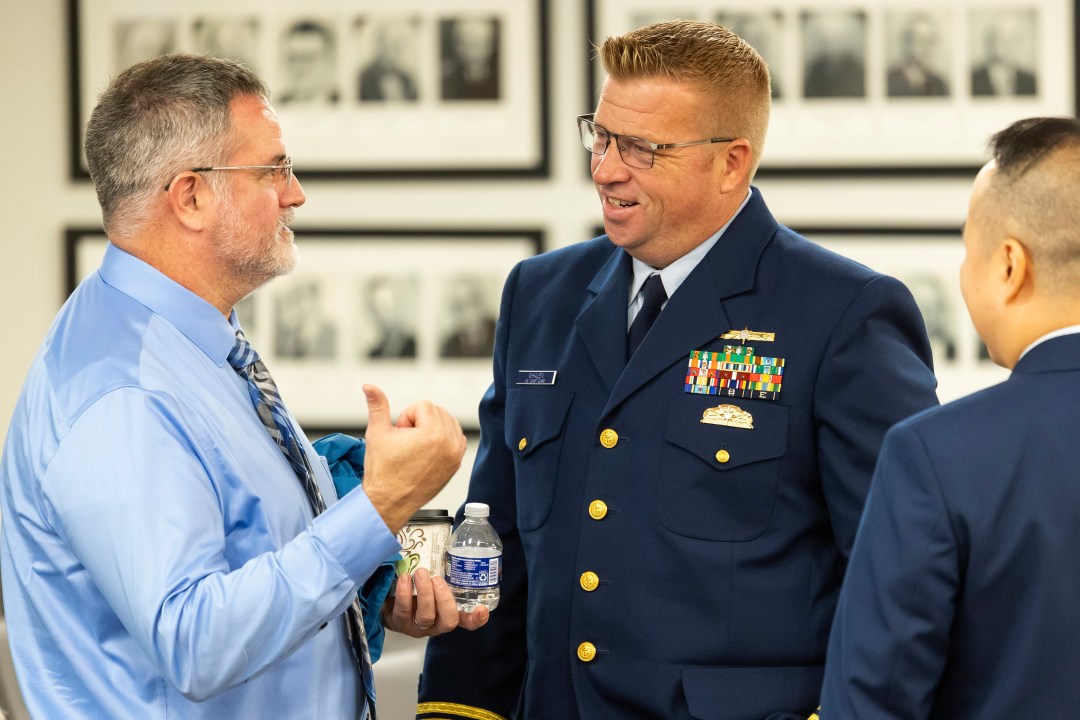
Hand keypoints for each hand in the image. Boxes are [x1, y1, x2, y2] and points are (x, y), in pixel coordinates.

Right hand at [361, 384, 466, 531]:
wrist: (389, 502)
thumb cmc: (382, 471)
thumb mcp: (377, 433)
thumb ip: (377, 405)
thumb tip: (369, 386)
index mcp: (433, 434)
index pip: (423, 405)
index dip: (406, 417)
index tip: (399, 434)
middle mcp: (449, 444)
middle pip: (437, 411)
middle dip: (419, 422)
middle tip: (406, 442)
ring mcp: (455, 455)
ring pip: (448, 422)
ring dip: (431, 428)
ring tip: (415, 447)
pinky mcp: (456, 464)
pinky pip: (455, 438)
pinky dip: (442, 439)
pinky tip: (425, 451)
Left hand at [382, 569, 489, 637]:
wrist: (385, 597)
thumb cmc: (414, 585)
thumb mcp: (431, 578)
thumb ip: (441, 568)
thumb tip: (445, 539)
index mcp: (447, 612)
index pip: (467, 621)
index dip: (477, 618)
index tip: (481, 608)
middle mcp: (436, 623)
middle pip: (448, 620)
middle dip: (444, 599)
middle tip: (437, 579)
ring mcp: (417, 627)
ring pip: (426, 616)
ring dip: (425, 593)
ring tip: (420, 573)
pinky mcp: (399, 624)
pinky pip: (403, 611)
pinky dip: (405, 593)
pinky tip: (404, 579)